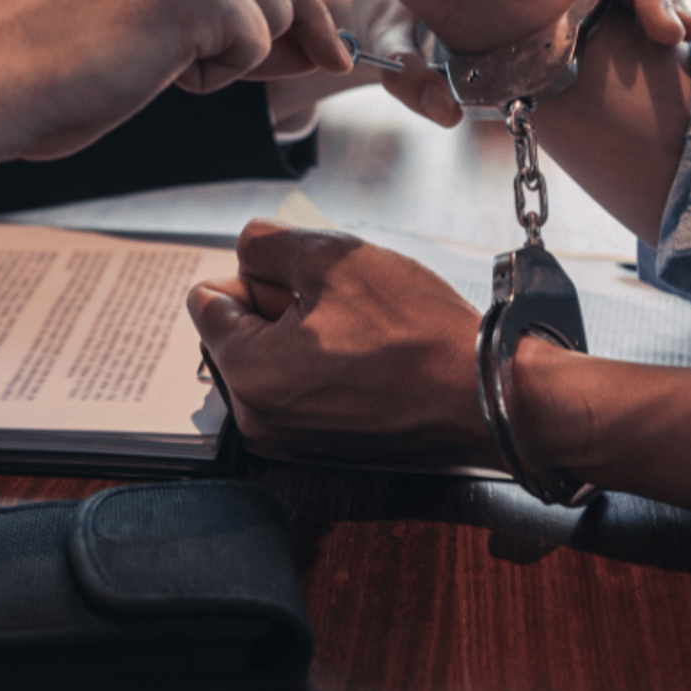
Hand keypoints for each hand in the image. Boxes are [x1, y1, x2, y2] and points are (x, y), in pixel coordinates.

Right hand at [0, 0, 348, 161]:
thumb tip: (321, 41)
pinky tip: (147, 62)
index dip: (285, 4)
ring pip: (272, 12)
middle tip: (191, 68)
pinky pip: (255, 45)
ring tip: (143, 54)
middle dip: (261, 36)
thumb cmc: (52, 54)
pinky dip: (212, 75)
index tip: (325, 48)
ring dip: (224, 56)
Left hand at [187, 223, 486, 462]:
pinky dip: (324, 364)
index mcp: (247, 373)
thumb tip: (244, 253)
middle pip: (237, 330)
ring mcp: (288, 438)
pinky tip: (368, 358)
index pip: (205, 299)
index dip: (254, 274)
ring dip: (303, 333)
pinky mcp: (320, 446)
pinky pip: (300, 386)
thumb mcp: (331, 257)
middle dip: (276, 306)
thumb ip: (265, 244)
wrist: (484, 392)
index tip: (304, 283)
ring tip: (360, 333)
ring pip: (271, 355)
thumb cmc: (417, 333)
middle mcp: (257, 418)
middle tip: (340, 307)